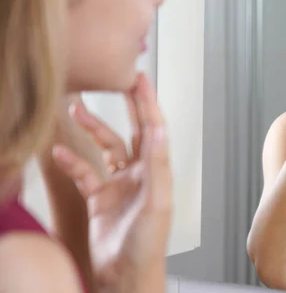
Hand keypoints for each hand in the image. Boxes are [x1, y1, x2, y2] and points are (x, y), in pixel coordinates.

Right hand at [52, 73, 171, 290]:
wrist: (126, 274)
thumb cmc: (147, 243)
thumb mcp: (156, 203)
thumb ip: (158, 166)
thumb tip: (160, 130)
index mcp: (156, 171)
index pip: (153, 128)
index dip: (147, 102)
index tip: (140, 79)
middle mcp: (140, 173)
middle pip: (133, 130)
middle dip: (127, 105)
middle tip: (117, 81)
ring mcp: (120, 184)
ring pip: (106, 147)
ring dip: (93, 128)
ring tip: (75, 109)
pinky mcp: (101, 197)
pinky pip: (85, 172)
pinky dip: (72, 160)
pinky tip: (59, 151)